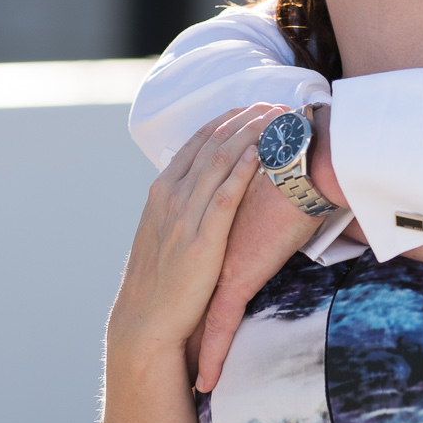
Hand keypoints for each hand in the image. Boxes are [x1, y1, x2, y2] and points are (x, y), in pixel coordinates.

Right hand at [109, 107, 275, 367]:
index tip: (248, 106)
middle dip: (243, 119)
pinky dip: (243, 170)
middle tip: (271, 101)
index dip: (225, 121)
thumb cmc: (160, 281)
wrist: (145, 321)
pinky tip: (261, 153)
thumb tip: (201, 189)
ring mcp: (184, 216)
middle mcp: (169, 196)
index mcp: (161, 192)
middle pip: (211, 144)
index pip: (195, 143)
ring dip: (250, 135)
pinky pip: (225, 196)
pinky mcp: (202, 240)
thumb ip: (180, 207)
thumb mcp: (163, 233)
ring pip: (220, 162)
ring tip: (276, 117)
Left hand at [194, 106, 341, 390]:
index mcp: (213, 227)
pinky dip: (213, 355)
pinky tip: (206, 382)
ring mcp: (218, 265)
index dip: (182, 284)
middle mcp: (209, 247)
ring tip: (183, 380)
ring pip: (197, 315)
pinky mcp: (235, 279)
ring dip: (190, 350)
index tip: (175, 307)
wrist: (302, 165)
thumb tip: (276, 204)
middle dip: (177, 320)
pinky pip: (220, 325)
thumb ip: (262, 203)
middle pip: (188, 291)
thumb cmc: (295, 172)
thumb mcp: (269, 190)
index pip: (191, 261)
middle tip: (167, 348)